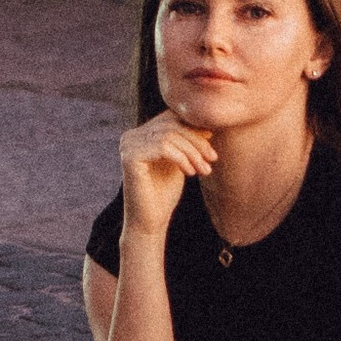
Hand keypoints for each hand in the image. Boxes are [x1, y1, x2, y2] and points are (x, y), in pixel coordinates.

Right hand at [117, 107, 214, 238]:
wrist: (151, 222)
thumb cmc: (165, 193)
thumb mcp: (180, 160)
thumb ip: (187, 142)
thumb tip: (205, 124)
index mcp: (141, 133)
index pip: (171, 118)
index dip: (194, 128)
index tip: (212, 144)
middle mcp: (131, 136)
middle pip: (171, 125)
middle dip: (196, 141)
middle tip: (212, 159)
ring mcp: (128, 145)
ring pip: (170, 135)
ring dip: (193, 152)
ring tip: (204, 170)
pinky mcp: (130, 156)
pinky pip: (163, 147)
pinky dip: (182, 158)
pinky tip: (190, 173)